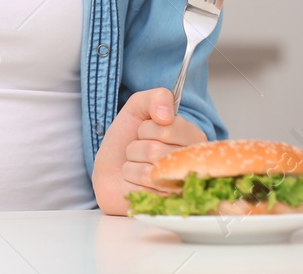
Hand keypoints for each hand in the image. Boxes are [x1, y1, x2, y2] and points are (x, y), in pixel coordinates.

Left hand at [91, 87, 206, 214]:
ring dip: (132, 164)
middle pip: (157, 149)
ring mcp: (181, 187)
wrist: (109, 170)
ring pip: (150, 169)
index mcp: (193, 138)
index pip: (171, 127)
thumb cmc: (127, 140)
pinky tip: (135, 182)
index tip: (145, 131)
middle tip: (138, 151)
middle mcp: (192, 164)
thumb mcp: (137, 108)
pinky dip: (131, 179)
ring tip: (136, 166)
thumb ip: (156, 98)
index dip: (148, 127)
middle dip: (137, 147)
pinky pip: (144, 187)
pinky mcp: (167, 205)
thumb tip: (166, 114)